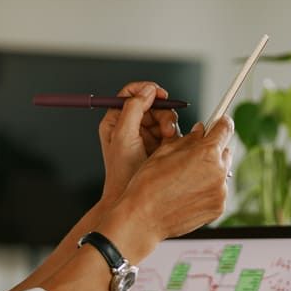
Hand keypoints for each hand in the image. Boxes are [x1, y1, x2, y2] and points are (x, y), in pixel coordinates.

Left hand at [98, 81, 179, 203]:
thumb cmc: (122, 173)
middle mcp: (130, 126)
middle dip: (162, 113)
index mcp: (115, 121)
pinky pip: (171, 131)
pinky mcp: (159, 146)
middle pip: (151, 104)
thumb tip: (146, 89)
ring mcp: (145, 136)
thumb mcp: (124, 137)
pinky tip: (172, 146)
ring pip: (163, 117)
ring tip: (169, 139)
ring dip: (170, 125)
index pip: (130, 94)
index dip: (145, 90)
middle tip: (167, 128)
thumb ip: (133, 109)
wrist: (133, 201)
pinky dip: (175, 136)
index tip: (159, 93)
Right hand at [104, 116, 234, 256]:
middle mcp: (218, 171)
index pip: (225, 127)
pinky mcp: (218, 208)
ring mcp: (220, 192)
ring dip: (210, 171)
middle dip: (212, 150)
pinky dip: (208, 189)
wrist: (143, 218)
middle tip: (193, 156)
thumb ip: (188, 139)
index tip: (219, 123)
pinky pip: (218, 191)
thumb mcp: (164, 152)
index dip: (221, 123)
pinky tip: (188, 193)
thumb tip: (201, 131)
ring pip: (221, 172)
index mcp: (206, 152)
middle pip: (225, 151)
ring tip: (186, 179)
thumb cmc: (148, 184)